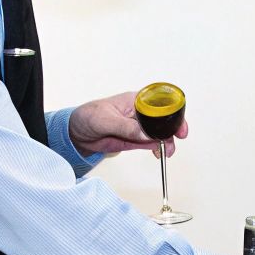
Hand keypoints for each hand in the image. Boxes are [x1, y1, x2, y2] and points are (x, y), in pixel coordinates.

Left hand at [68, 91, 187, 156]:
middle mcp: (140, 113)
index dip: (171, 111)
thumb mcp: (106, 120)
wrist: (77, 134)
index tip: (177, 123)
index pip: (159, 102)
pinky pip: (151, 143)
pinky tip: (159, 153)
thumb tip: (145, 134)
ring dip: (166, 142)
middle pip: (163, 119)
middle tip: (177, 139)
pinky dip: (158, 148)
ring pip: (159, 133)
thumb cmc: (88, 117)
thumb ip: (126, 127)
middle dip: (173, 128)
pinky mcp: (135, 139)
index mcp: (135, 101)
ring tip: (165, 152)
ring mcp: (139, 127)